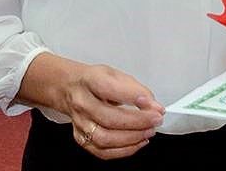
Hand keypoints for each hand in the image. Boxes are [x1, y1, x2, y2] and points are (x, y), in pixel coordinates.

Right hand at [21, 54, 164, 159]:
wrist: (70, 89)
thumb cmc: (94, 81)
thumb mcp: (116, 75)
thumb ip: (136, 90)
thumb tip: (154, 106)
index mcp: (90, 81)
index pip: (109, 89)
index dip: (132, 97)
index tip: (151, 102)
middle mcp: (82, 104)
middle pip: (109, 118)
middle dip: (138, 121)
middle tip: (156, 119)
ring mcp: (80, 123)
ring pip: (104, 138)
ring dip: (132, 138)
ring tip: (148, 131)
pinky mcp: (81, 138)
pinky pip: (102, 151)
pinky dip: (123, 150)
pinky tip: (137, 142)